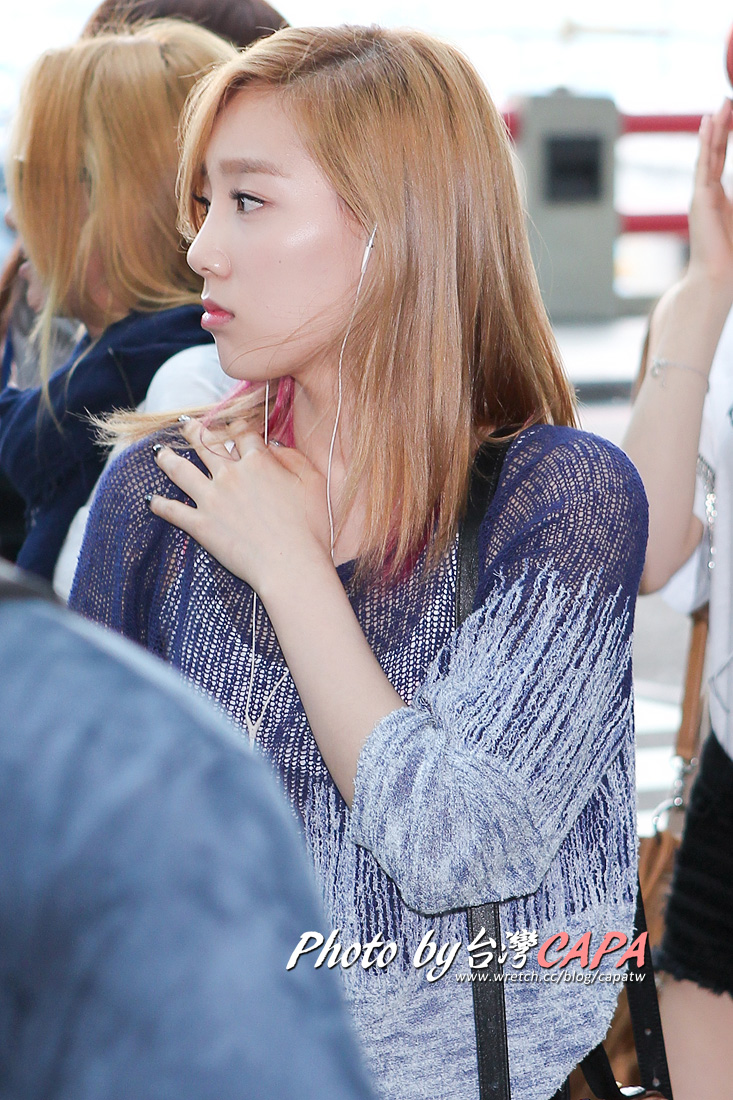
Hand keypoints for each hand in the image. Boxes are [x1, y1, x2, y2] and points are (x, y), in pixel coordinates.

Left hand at [148, 417, 332, 593]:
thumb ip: (293, 458)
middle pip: (206, 443)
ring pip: (181, 470)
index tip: (229, 423)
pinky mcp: (201, 526)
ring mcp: (212, 499)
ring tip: (158, 451)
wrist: (290, 565)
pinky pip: (172, 511)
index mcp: (258, 462)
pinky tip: (151, 500)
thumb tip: (273, 445)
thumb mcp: (312, 482)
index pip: (241, 432)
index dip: (234, 424)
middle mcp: (230, 474)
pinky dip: (159, 505)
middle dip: (194, 431)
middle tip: (185, 424)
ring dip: (167, 458)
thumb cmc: (310, 527)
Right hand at [688, 100, 732, 286]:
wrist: (717, 276)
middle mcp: (710, 194)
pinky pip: (703, 164)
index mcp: (721, 199)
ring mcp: (703, 195)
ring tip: (721, 104)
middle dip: (722, 126)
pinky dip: (705, 142)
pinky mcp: (700, 198)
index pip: (723, 160)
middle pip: (716, 152)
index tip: (732, 117)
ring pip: (709, 154)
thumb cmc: (731, 255)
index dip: (727, 137)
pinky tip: (708, 124)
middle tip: (727, 100)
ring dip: (715, 128)